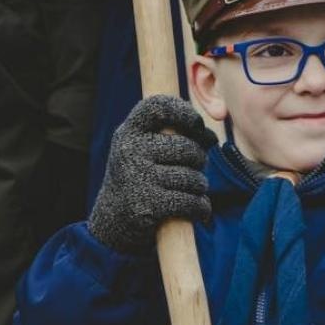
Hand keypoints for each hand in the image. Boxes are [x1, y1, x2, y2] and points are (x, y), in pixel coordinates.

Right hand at [89, 95, 215, 251]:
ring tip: (194, 189)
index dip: (184, 112)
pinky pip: (190, 202)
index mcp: (129, 131)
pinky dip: (201, 207)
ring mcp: (138, 178)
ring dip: (200, 186)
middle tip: (194, 168)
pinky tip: (200, 209)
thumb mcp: (146, 148)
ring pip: (192, 178)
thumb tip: (211, 138)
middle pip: (187, 148)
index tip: (197, 125)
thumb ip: (175, 136)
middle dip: (199, 160)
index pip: (159, 106)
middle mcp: (131, 150)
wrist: (113, 217)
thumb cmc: (140, 174)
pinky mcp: (148, 205)